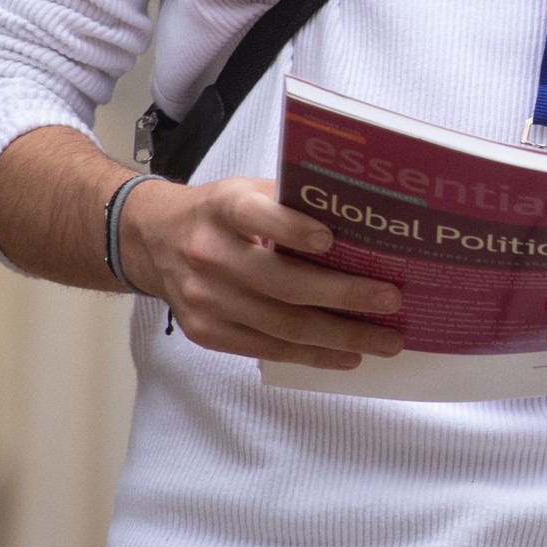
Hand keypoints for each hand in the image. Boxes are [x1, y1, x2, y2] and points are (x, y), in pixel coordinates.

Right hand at [121, 176, 404, 369]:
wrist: (153, 241)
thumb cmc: (220, 215)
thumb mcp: (247, 191)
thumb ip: (291, 202)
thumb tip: (364, 219)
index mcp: (223, 208)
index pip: (256, 215)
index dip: (291, 228)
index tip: (331, 240)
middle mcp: (209, 253)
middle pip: (282, 282)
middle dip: (344, 295)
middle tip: (392, 301)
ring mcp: (204, 298)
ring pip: (281, 325)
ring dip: (340, 336)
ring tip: (386, 341)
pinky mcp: (206, 331)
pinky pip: (266, 348)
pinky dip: (311, 355)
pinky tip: (347, 356)